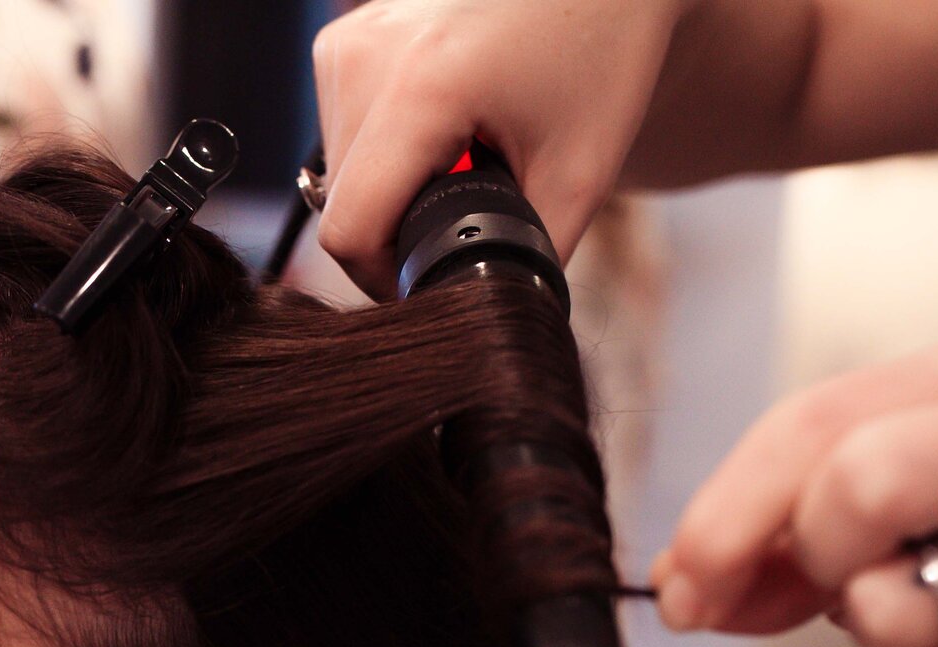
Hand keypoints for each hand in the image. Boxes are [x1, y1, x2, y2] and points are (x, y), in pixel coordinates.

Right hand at [311, 0, 684, 297]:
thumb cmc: (602, 55)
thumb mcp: (580, 175)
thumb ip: (526, 259)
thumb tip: (479, 318)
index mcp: (421, 91)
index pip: (350, 233)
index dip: (385, 280)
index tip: (432, 279)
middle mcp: (365, 59)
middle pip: (342, 205)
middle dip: (399, 226)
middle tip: (476, 202)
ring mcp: (346, 42)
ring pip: (335, 172)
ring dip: (391, 186)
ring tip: (465, 153)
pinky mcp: (341, 38)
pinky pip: (341, 130)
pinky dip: (386, 147)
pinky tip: (445, 123)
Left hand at [651, 338, 937, 646]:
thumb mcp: (885, 530)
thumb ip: (774, 542)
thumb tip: (678, 582)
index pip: (806, 422)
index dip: (722, 518)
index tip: (685, 591)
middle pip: (854, 486)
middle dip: (821, 564)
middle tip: (858, 590)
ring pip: (898, 599)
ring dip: (888, 638)